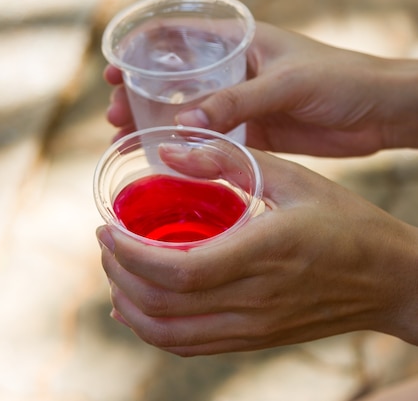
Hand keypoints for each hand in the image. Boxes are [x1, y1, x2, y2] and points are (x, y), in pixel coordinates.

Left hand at [96, 147, 417, 355]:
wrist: (392, 280)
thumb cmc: (346, 222)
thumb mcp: (293, 176)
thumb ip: (227, 160)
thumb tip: (168, 149)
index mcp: (264, 253)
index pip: (178, 270)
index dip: (130, 256)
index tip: (107, 231)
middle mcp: (254, 299)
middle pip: (163, 305)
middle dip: (120, 276)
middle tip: (106, 245)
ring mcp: (254, 327)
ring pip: (170, 335)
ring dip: (131, 307)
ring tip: (116, 273)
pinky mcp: (255, 339)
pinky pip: (191, 346)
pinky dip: (154, 331)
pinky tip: (138, 308)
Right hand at [104, 22, 417, 155]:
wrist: (379, 113)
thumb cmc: (341, 80)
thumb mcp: (285, 84)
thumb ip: (235, 102)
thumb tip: (182, 122)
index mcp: (239, 42)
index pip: (177, 36)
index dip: (140, 49)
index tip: (114, 70)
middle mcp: (232, 70)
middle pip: (172, 77)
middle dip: (139, 93)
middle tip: (115, 115)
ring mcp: (238, 101)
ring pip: (185, 110)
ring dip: (156, 122)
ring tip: (127, 137)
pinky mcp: (249, 130)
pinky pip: (207, 137)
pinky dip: (184, 146)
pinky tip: (163, 158)